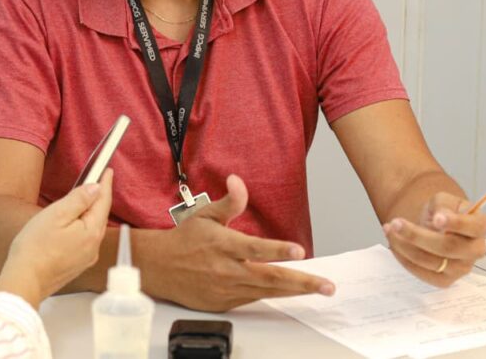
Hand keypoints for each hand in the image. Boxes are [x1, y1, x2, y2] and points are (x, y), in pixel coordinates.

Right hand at [0, 170, 113, 307]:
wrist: (24, 280)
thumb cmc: (35, 248)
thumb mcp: (56, 215)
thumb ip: (78, 199)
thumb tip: (95, 188)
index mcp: (91, 232)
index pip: (103, 201)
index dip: (105, 184)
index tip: (107, 171)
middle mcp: (93, 247)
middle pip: (99, 215)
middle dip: (98, 198)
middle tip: (96, 181)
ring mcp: (86, 258)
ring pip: (92, 229)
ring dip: (90, 213)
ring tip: (83, 200)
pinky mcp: (76, 266)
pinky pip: (84, 241)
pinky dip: (82, 228)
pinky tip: (73, 225)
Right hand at [143, 174, 334, 311]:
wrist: (159, 268)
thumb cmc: (185, 240)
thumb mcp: (206, 214)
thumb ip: (229, 201)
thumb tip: (238, 181)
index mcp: (225, 245)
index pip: (256, 249)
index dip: (279, 250)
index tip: (300, 251)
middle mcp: (228, 270)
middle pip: (270, 278)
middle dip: (302, 282)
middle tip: (326, 285)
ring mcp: (227, 289)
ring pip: (267, 292)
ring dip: (295, 292)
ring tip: (318, 289)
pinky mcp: (224, 303)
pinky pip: (254, 299)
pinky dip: (273, 295)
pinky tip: (291, 292)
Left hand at [383, 192, 485, 286]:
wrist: (434, 225)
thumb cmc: (442, 211)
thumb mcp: (443, 200)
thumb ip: (443, 205)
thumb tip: (442, 216)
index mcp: (479, 226)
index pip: (474, 227)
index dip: (456, 224)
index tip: (437, 218)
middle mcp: (475, 250)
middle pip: (448, 247)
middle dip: (418, 235)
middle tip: (396, 222)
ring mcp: (461, 268)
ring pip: (432, 261)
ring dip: (405, 246)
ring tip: (390, 229)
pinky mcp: (445, 280)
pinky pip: (422, 273)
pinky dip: (404, 258)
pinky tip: (394, 242)